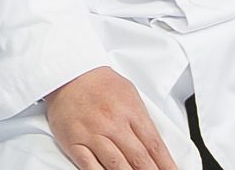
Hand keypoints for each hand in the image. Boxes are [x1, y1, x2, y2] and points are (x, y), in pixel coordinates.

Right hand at [43, 66, 177, 169]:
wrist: (68, 73)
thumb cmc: (100, 84)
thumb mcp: (130, 94)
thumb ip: (143, 120)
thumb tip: (157, 147)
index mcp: (130, 110)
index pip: (154, 145)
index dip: (166, 165)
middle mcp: (113, 123)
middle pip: (139, 158)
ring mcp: (93, 133)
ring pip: (116, 165)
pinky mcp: (74, 141)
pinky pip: (89, 166)